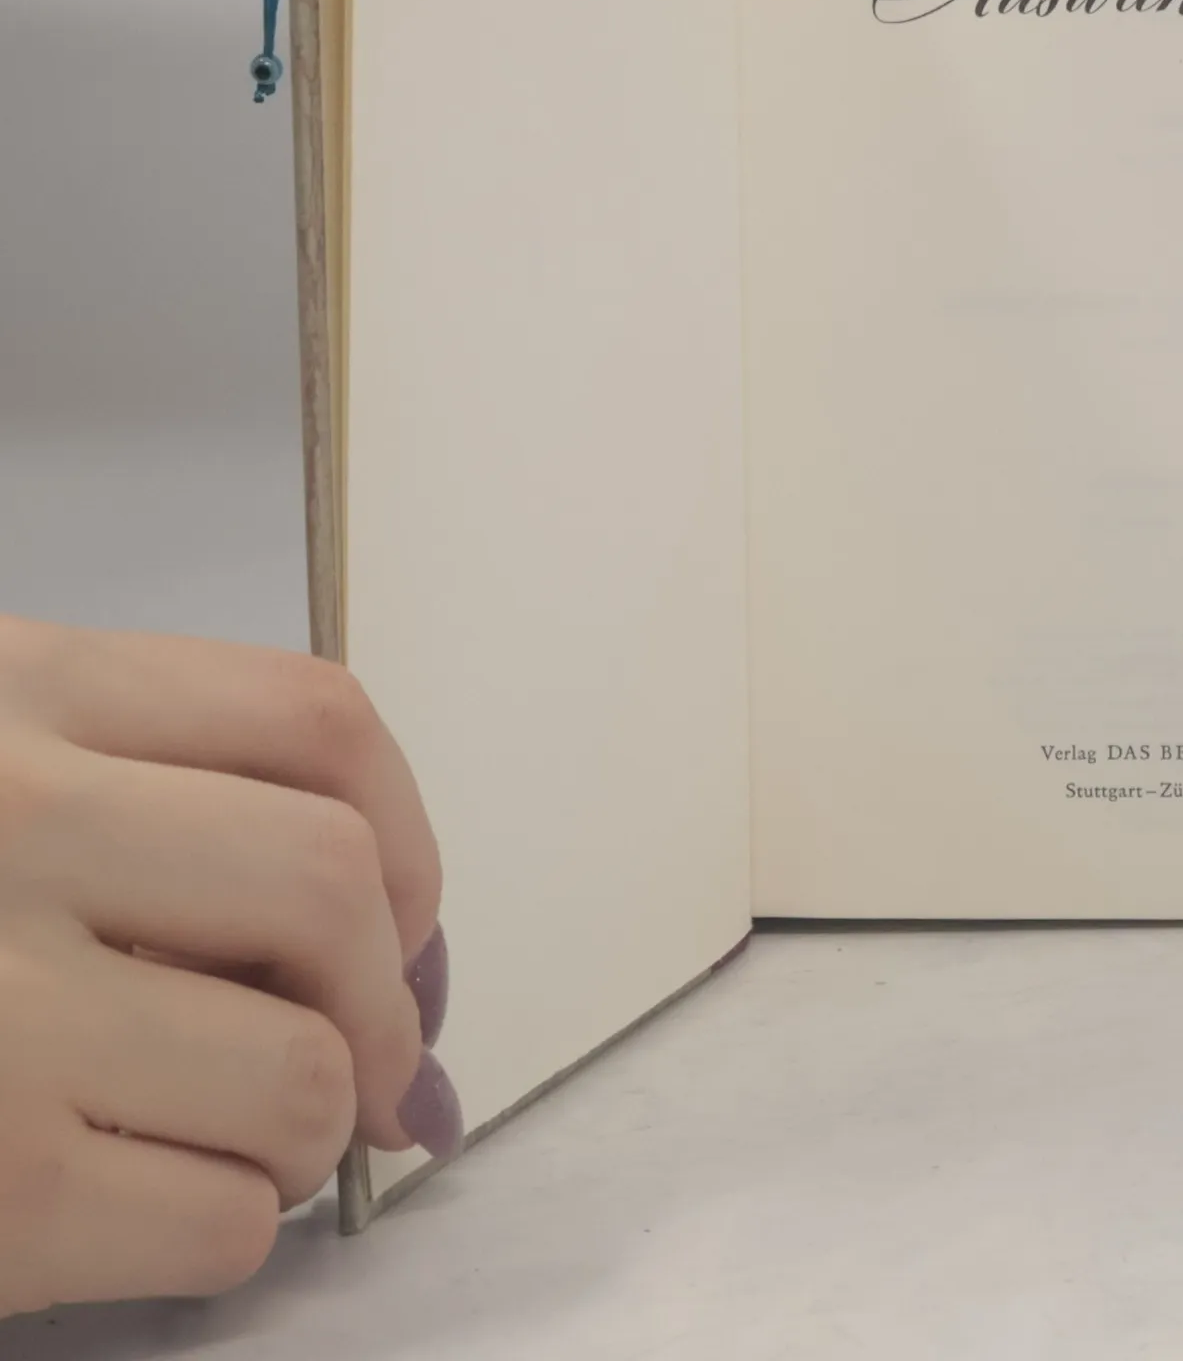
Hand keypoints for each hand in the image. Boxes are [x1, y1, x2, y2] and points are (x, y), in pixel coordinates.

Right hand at [0, 617, 448, 1316]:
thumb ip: (163, 809)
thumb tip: (403, 953)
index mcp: (16, 693)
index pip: (315, 722)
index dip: (406, 833)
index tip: (399, 915)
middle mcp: (7, 825)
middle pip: (330, 887)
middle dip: (385, 994)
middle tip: (366, 1051)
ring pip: (301, 1075)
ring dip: (312, 1126)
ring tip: (241, 1132)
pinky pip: (217, 1222)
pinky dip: (227, 1227)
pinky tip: (149, 1207)